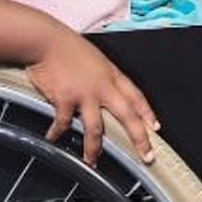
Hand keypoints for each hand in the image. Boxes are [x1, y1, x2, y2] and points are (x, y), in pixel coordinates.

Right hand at [26, 27, 159, 165]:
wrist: (46, 40)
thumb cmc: (66, 45)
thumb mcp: (94, 57)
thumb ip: (101, 75)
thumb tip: (103, 91)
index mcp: (111, 74)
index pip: (136, 96)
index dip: (147, 113)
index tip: (155, 128)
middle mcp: (102, 86)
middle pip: (127, 116)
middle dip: (139, 138)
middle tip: (147, 155)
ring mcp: (85, 94)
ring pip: (96, 129)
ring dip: (94, 149)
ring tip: (92, 161)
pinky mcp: (65, 99)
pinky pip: (63, 123)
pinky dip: (56, 132)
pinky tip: (53, 138)